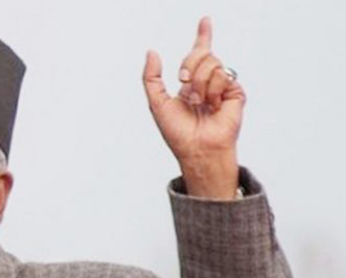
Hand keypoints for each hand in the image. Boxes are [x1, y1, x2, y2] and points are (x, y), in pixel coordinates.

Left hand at [143, 17, 245, 198]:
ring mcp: (222, 87)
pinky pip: (223, 75)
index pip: (198, 55)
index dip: (203, 36)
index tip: (205, 21)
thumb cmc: (178, 132)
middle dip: (189, 63)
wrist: (197, 148)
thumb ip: (151, 77)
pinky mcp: (235, 92)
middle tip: (183, 82)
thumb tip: (152, 52)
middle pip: (201, 53)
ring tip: (199, 101)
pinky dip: (212, 89)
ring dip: (199, 81)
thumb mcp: (156, 102)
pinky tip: (213, 104)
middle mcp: (207, 83)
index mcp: (190, 83)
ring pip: (212, 62)